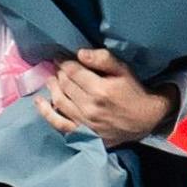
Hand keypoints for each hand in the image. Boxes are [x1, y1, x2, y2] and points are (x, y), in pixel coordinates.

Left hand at [41, 48, 171, 149]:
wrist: (146, 119)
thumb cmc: (134, 91)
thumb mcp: (124, 70)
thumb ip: (103, 59)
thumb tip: (79, 53)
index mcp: (100, 89)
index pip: (73, 71)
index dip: (64, 62)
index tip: (60, 57)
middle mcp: (89, 107)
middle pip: (65, 85)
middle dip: (59, 73)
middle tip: (57, 67)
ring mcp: (85, 122)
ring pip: (59, 101)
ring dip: (52, 88)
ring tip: (50, 79)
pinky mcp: (83, 134)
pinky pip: (59, 124)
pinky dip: (46, 113)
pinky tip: (39, 102)